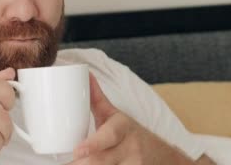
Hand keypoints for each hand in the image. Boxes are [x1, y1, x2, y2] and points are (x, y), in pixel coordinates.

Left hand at [68, 73, 193, 164]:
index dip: (93, 145)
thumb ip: (96, 98)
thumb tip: (83, 74)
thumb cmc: (129, 132)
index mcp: (122, 128)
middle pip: (103, 160)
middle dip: (83, 163)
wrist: (160, 155)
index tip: (78, 151)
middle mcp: (129, 148)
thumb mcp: (115, 115)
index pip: (109, 137)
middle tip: (69, 161)